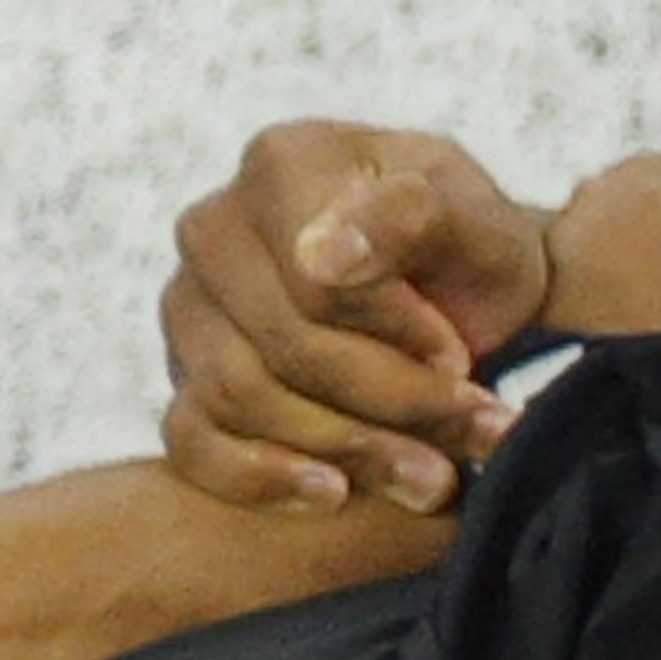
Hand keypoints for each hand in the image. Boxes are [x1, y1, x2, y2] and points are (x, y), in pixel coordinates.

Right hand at [159, 122, 552, 517]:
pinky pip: (191, 443)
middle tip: (471, 434)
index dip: (393, 331)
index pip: (313, 276)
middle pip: (283, 343)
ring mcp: (188, 311)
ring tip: (434, 476)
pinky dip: (260, 479)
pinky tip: (334, 494)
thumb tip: (326, 259)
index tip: (460, 360)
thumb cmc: (471, 260)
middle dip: (387, 402)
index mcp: (282, 165)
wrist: (464, 308)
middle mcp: (216, 231)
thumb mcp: (477, 225)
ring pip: (242, 397)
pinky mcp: (183, 385)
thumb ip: (414, 219)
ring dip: (347, 448)